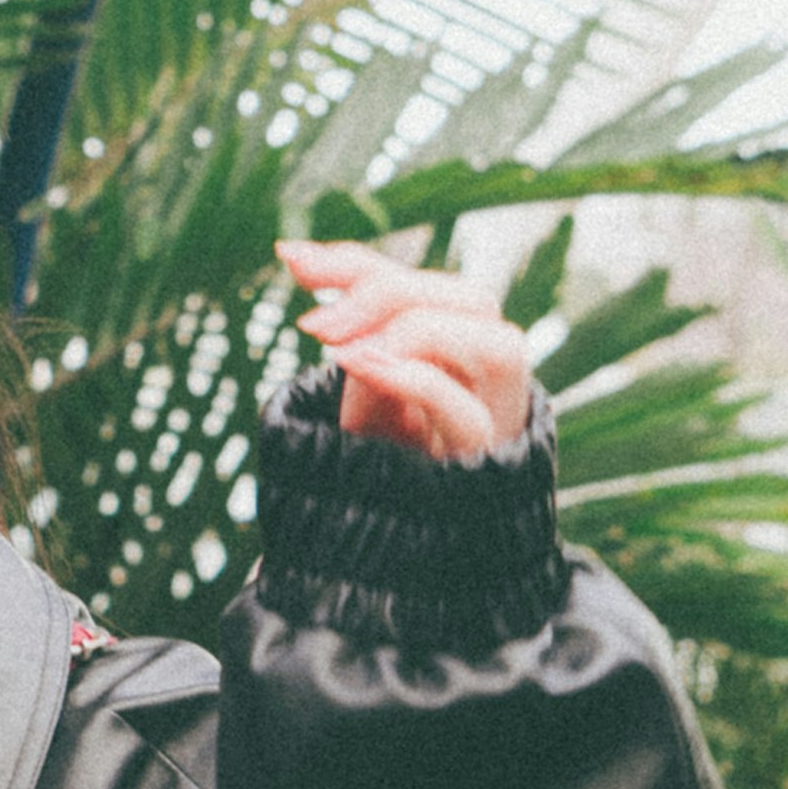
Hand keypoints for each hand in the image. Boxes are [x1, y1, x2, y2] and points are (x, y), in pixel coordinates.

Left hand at [276, 238, 533, 463]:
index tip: (289, 258)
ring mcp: (496, 422)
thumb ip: (351, 321)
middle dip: (388, 290)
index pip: (424, 283)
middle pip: (472, 299)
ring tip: (337, 346)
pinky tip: (358, 362)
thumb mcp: (360, 377)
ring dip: (412, 329)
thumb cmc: (372, 452)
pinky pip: (467, 415)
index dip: (359, 261)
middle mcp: (491, 378)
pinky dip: (414, 379)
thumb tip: (293, 252)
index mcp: (463, 347)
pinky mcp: (479, 470)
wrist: (374, 536)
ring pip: (498, 346)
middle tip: (312, 323)